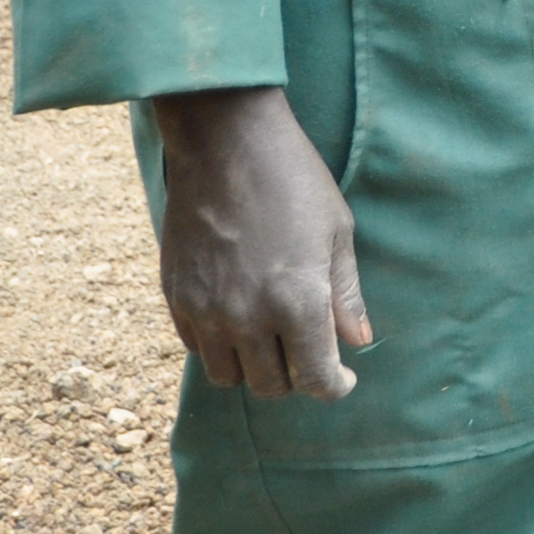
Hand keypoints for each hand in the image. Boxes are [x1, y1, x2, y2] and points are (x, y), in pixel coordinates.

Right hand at [151, 86, 368, 398]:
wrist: (226, 145)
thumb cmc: (295, 181)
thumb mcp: (337, 233)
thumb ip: (345, 295)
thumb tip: (357, 342)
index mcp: (297, 302)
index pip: (313, 379)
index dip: (332, 387)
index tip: (342, 380)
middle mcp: (247, 318)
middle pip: (269, 386)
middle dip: (295, 378)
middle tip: (309, 353)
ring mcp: (205, 311)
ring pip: (227, 376)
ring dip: (253, 367)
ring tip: (272, 339)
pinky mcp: (175, 298)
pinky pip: (197, 348)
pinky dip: (220, 346)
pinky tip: (238, 317)